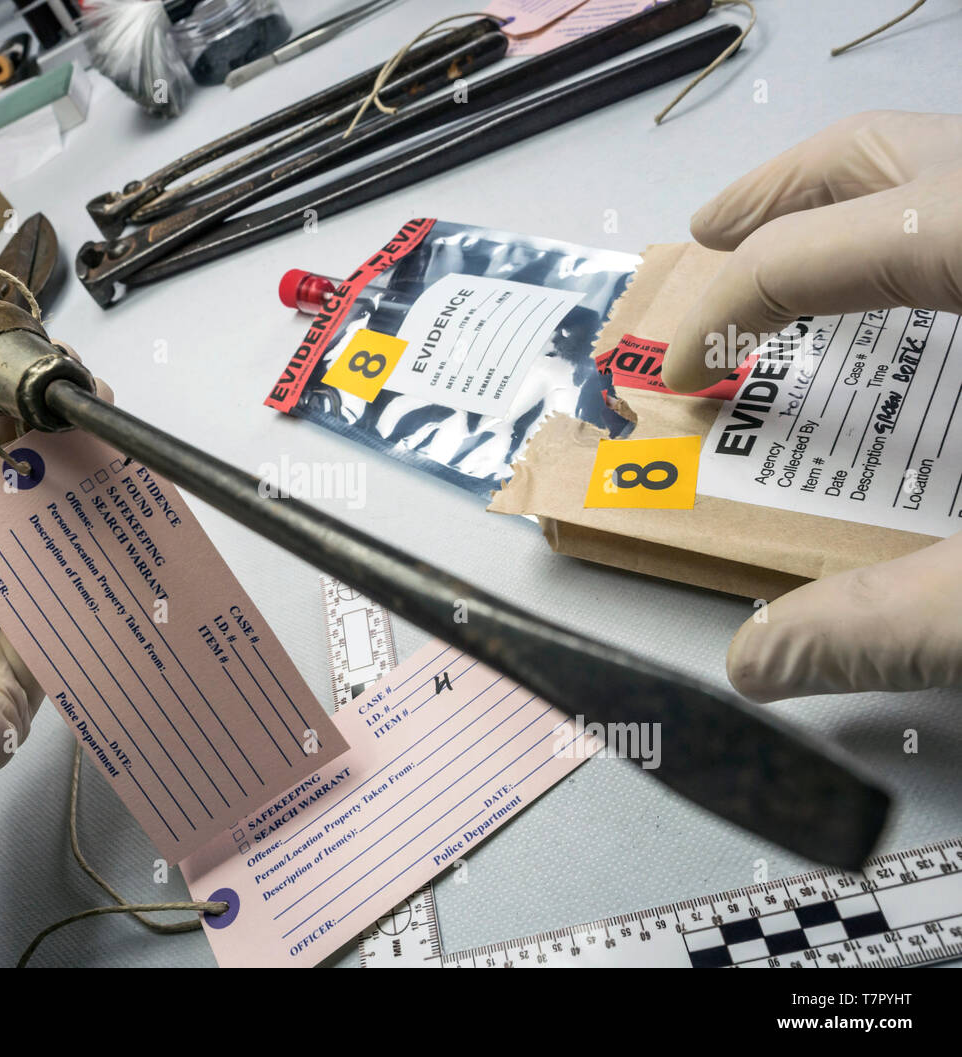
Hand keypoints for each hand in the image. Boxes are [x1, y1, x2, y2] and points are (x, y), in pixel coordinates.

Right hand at [658, 111, 961, 700]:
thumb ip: (883, 626)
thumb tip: (763, 664)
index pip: (812, 257)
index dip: (721, 315)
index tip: (682, 376)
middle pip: (880, 157)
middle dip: (773, 199)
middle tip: (703, 244)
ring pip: (942, 165)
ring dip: (850, 207)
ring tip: (790, 259)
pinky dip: (925, 243)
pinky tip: (919, 317)